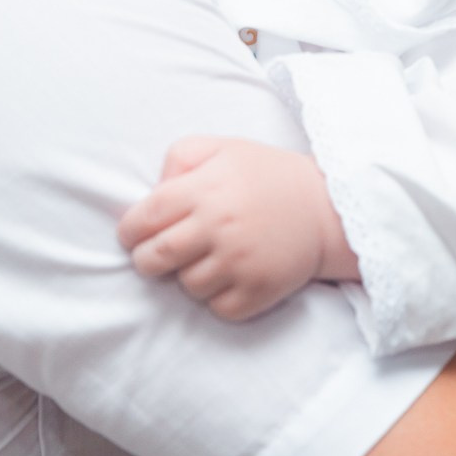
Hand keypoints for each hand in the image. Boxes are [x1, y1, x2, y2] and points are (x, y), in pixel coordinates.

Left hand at [117, 136, 356, 321]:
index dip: (129, 231)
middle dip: (146, 260)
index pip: (144, 219)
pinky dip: (217, 298)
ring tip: (207, 259)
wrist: (326, 207)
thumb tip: (152, 193)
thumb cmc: (266, 175)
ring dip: (188, 277)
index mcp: (205, 190)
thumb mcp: (223, 147)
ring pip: (186, 287)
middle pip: (154, 258)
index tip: (132, 236)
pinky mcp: (258, 291)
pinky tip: (230, 276)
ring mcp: (239, 262)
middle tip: (157, 255)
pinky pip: (217, 308)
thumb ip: (180, 158)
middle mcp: (218, 227)